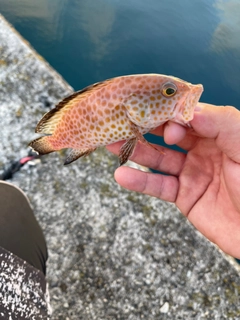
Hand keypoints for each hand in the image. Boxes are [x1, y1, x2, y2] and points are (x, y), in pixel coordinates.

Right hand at [106, 103, 239, 257]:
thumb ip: (222, 123)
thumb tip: (189, 111)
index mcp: (219, 133)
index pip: (187, 116)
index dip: (171, 115)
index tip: (161, 123)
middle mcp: (202, 150)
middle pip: (168, 135)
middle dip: (146, 128)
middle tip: (123, 123)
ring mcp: (191, 173)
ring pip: (159, 159)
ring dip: (136, 152)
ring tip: (112, 144)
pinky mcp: (184, 196)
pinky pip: (159, 186)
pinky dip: (140, 182)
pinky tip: (122, 175)